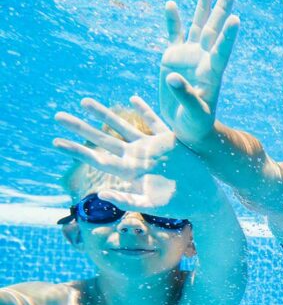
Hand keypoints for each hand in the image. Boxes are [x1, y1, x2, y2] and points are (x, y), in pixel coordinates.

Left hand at [53, 96, 207, 217]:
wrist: (204, 198)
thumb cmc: (178, 205)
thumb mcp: (151, 205)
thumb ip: (127, 200)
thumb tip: (101, 194)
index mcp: (129, 171)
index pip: (96, 158)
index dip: (76, 150)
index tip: (55, 142)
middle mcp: (136, 157)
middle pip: (102, 139)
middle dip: (80, 128)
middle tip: (58, 116)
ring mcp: (152, 147)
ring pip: (122, 127)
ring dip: (104, 114)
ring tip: (84, 102)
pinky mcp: (169, 141)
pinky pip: (154, 121)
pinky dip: (144, 110)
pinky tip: (132, 98)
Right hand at [159, 0, 239, 146]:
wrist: (187, 127)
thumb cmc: (196, 124)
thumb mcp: (194, 113)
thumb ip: (185, 95)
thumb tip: (173, 77)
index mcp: (212, 73)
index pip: (222, 51)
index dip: (228, 36)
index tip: (236, 20)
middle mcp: (203, 60)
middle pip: (214, 31)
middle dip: (221, 11)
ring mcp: (189, 57)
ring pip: (198, 28)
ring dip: (203, 9)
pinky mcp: (173, 58)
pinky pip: (174, 36)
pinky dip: (173, 21)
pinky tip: (171, 5)